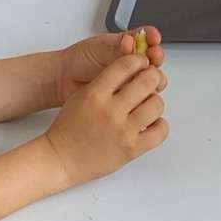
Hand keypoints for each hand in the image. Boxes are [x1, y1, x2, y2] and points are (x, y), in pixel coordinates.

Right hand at [44, 48, 168, 184]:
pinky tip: (152, 124)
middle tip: (151, 80)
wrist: (61, 159)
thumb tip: (131, 73)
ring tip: (149, 105)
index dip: (138, 60)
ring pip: (156, 105)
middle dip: (153, 77)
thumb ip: (104, 84)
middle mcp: (110, 111)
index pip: (126, 65)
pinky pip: (159, 132)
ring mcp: (122, 131)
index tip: (141, 63)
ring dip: (155, 102)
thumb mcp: (80, 97)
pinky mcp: (131, 149)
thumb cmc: (68, 130)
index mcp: (96, 94)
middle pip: (147, 81)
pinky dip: (160, 125)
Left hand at [54, 26, 163, 104]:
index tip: (153, 38)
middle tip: (152, 56)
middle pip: (154, 59)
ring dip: (152, 75)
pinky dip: (144, 93)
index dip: (152, 37)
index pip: (146, 37)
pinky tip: (140, 89)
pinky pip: (142, 95)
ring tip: (144, 74)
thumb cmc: (78, 61)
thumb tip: (130, 44)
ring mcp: (130, 80)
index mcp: (126, 44)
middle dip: (156, 56)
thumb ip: (116, 48)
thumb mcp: (98, 49)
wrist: (63, 81)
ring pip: (151, 78)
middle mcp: (131, 62)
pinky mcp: (127, 97)